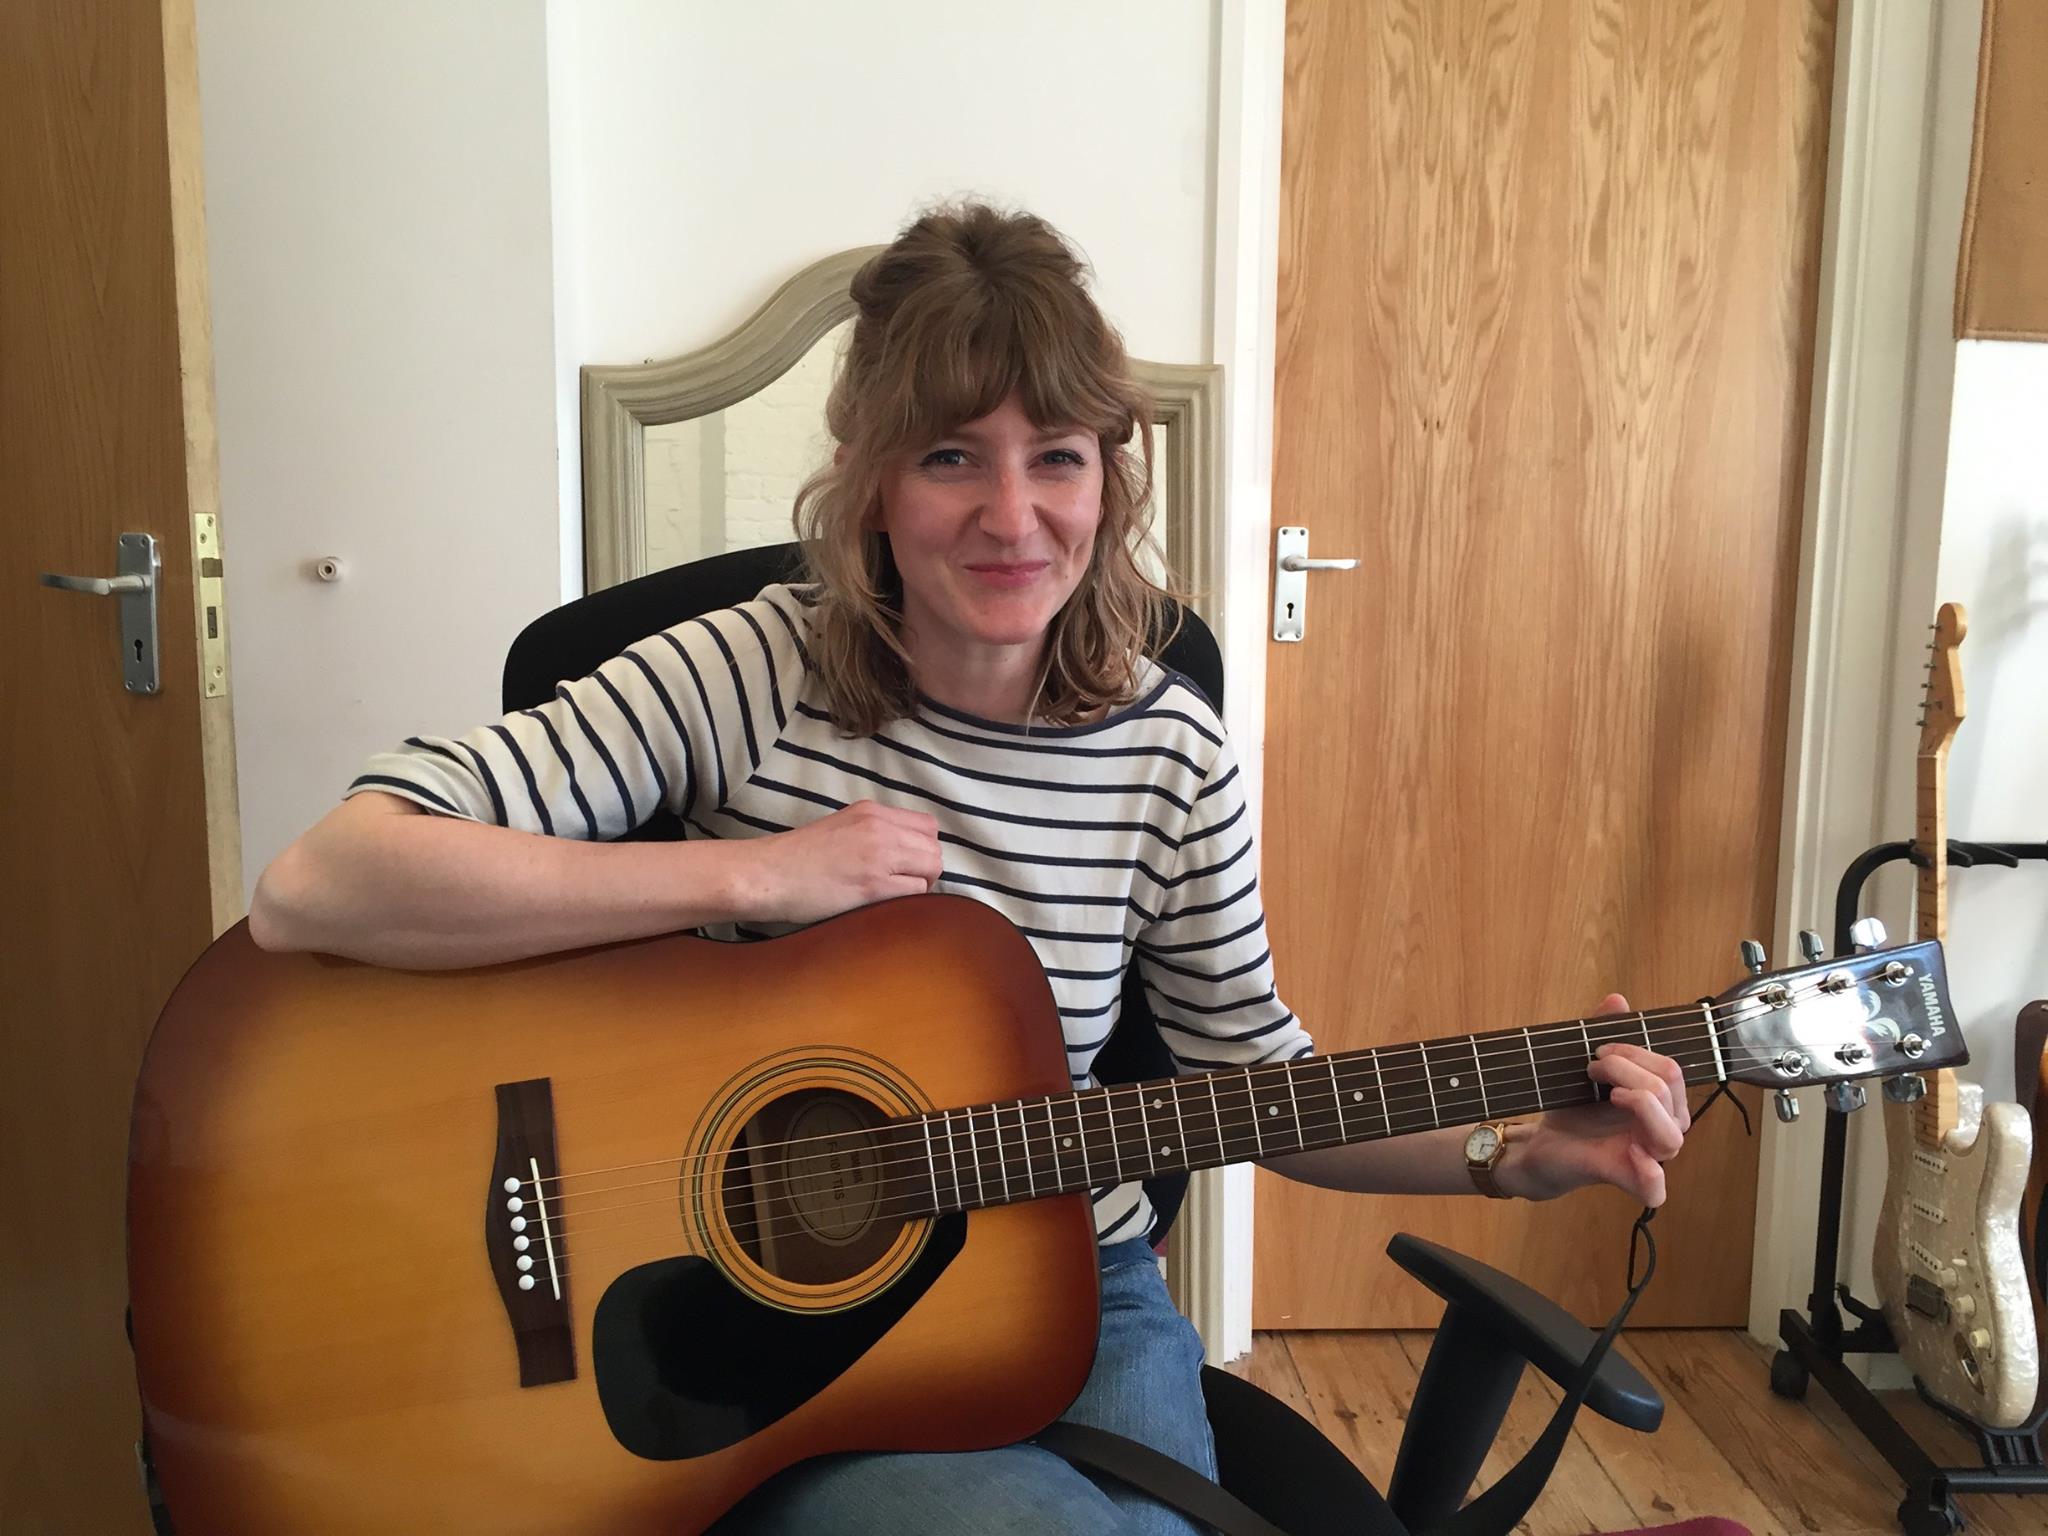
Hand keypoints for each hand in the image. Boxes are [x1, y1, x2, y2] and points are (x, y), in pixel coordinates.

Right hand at [736, 801, 942, 924]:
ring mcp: (878, 855)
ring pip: (931, 869)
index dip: (923, 848)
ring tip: (891, 895)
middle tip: (902, 884)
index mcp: (872, 811)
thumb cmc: (797, 858)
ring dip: (919, 886)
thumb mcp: (841, 826)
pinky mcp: (873, 885)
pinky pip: (916, 892)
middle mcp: (880, 827)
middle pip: (934, 848)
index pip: (928, 826)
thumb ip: (874, 831)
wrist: (767, 874)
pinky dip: (908, 902)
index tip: (907, 865)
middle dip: (925, 870)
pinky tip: (883, 905)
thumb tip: (907, 853)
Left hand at [1500, 993, 1691, 1205]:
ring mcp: (1647, 1156)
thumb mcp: (1586, 1066)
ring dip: (1638, 1100)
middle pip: (1670, 1090)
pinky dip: (1650, 1174)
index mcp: (1660, 1102)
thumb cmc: (1572, 1107)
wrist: (1540, 1143)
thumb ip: (1603, 1032)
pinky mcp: (1624, 1177)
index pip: (1671, 1070)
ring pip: (1671, 1132)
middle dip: (1628, 1068)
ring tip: (1608, 1093)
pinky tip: (1634, 1153)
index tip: (1599, 1050)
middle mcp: (1661, 1128)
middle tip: (1593, 1066)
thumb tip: (1617, 1000)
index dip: (1636, 1052)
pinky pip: (1655, 1189)